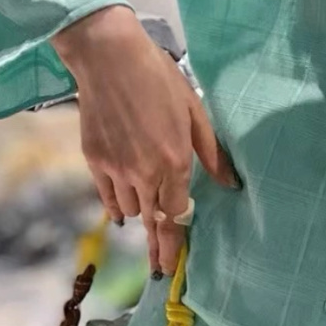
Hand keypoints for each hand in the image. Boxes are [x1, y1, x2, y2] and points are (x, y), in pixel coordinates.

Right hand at [52, 6, 239, 275]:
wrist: (108, 58)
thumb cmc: (158, 77)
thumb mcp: (194, 111)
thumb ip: (212, 153)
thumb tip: (231, 184)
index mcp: (173, 161)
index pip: (176, 213)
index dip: (177, 237)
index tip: (176, 263)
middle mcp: (143, 172)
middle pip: (152, 220)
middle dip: (158, 245)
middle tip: (162, 268)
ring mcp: (115, 168)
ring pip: (130, 209)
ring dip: (141, 212)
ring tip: (148, 215)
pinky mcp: (93, 160)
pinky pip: (108, 196)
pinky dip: (118, 203)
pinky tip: (125, 207)